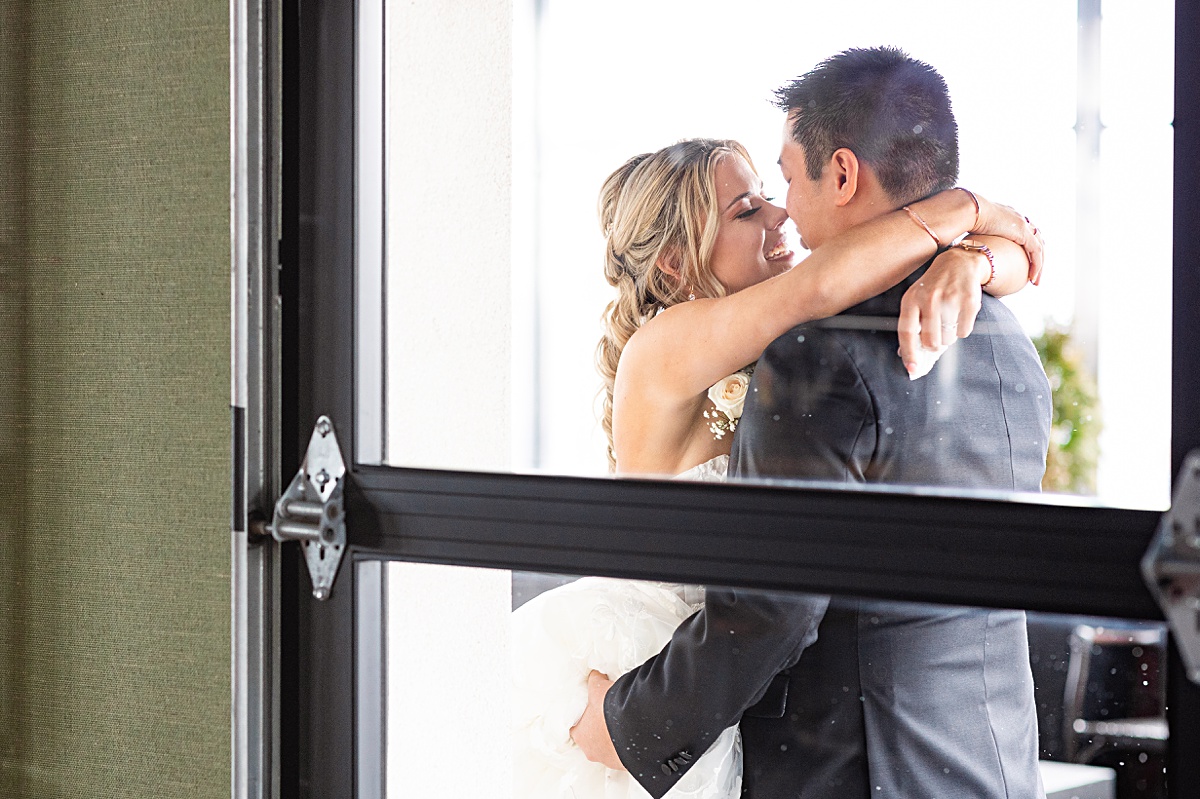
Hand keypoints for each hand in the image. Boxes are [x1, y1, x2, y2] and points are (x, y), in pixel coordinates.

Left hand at [570, 670, 625, 770]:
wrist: (636, 724)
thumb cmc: (611, 709)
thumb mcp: (598, 687)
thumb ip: (594, 681)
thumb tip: (594, 674)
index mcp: (580, 735)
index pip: (575, 728)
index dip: (582, 719)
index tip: (589, 713)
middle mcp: (592, 751)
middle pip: (591, 740)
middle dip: (599, 730)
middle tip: (607, 717)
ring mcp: (609, 759)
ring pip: (608, 749)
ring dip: (613, 739)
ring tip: (622, 724)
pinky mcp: (625, 763)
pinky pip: (623, 754)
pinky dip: (627, 745)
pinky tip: (632, 732)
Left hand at [897, 247, 983, 377]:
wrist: (958, 263)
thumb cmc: (933, 286)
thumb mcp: (915, 299)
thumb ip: (911, 325)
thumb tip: (906, 355)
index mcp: (911, 299)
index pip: (907, 332)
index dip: (909, 353)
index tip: (912, 368)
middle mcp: (929, 298)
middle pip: (930, 341)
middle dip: (933, 345)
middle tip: (936, 335)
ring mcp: (950, 299)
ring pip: (948, 339)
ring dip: (948, 337)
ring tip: (948, 320)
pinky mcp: (969, 301)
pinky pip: (964, 332)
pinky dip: (962, 330)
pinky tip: (959, 314)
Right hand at [968, 192, 1044, 284]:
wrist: (968, 210)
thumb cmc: (963, 219)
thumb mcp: (971, 231)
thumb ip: (972, 239)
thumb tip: (959, 253)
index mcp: (1007, 216)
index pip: (1023, 232)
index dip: (1026, 247)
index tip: (1023, 261)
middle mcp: (1018, 219)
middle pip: (1036, 239)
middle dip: (1036, 258)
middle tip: (1033, 273)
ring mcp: (1022, 225)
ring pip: (1039, 247)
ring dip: (1038, 265)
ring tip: (1035, 281)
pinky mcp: (1023, 232)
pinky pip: (1036, 251)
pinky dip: (1036, 265)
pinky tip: (1033, 277)